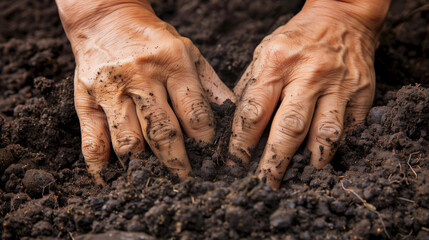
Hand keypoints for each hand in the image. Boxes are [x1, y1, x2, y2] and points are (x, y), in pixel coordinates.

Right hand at [56, 0, 234, 183]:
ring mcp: (110, 91)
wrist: (107, 21)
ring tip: (156, 182)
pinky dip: (102, 168)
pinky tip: (113, 182)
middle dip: (177, 163)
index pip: (194, 113)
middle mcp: (141, 78)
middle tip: (186, 181)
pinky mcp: (86, 102)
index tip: (210, 162)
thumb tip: (232, 119)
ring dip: (143, 169)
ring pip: (128, 142)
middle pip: (161, 132)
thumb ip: (211, 86)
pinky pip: (92, 142)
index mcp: (173, 64)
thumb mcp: (190, 53)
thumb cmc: (155, 41)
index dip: (205, 143)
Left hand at [228, 0, 389, 188]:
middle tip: (264, 185)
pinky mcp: (362, 93)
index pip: (254, 112)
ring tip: (301, 175)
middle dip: (274, 163)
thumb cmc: (295, 40)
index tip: (234, 165)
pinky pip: (349, 130)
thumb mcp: (264, 53)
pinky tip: (324, 156)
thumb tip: (235, 128)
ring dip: (311, 161)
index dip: (242, 144)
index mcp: (276, 63)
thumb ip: (251, 89)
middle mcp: (309, 73)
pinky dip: (335, 147)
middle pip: (289, 128)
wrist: (342, 18)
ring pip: (325, 134)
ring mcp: (340, 84)